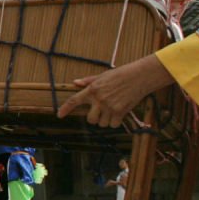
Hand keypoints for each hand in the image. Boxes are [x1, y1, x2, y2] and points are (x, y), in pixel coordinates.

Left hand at [57, 55, 176, 128]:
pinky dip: (116, 122)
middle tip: (102, 112)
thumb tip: (75, 82)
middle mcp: (98, 99)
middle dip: (95, 118)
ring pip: (102, 124)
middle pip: (90, 119)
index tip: (59, 115)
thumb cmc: (121, 74)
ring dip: (107, 120)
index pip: (74, 100)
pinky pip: (113, 125)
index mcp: (92, 89)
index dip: (65, 109)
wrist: (139, 76)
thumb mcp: (102, 75)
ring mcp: (109, 106)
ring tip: (113, 109)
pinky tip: (120, 112)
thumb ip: (88, 81)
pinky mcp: (119, 112)